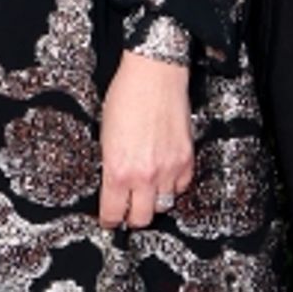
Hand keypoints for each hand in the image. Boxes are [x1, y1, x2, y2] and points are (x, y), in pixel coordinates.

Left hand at [98, 49, 193, 229]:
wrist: (155, 72)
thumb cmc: (126, 94)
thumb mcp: (105, 135)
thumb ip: (111, 165)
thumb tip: (114, 185)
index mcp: (117, 170)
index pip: (113, 214)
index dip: (110, 219)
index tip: (110, 218)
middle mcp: (144, 175)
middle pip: (141, 219)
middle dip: (133, 216)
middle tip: (129, 208)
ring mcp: (168, 168)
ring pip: (164, 205)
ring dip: (155, 200)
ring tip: (149, 190)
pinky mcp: (187, 158)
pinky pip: (182, 186)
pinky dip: (174, 185)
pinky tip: (166, 174)